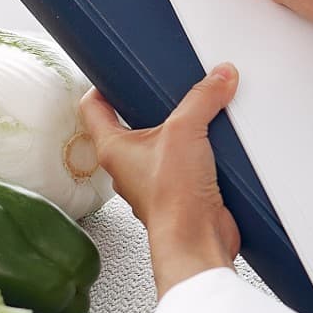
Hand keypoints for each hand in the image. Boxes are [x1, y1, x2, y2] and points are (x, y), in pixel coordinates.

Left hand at [78, 66, 242, 297]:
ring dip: (184, 129)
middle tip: (169, 86)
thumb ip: (202, 98)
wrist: (198, 240)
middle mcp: (129, 165)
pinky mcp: (183, 189)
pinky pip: (192, 161)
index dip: (101, 85)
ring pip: (166, 143)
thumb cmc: (172, 201)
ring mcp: (156, 178)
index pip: (93, 107)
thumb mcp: (185, 131)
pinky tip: (220, 141)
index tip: (116, 71)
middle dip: (154, 105)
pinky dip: (205, 150)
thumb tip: (217, 77)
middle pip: (134, 123)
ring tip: (201, 110)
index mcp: (113, 147)